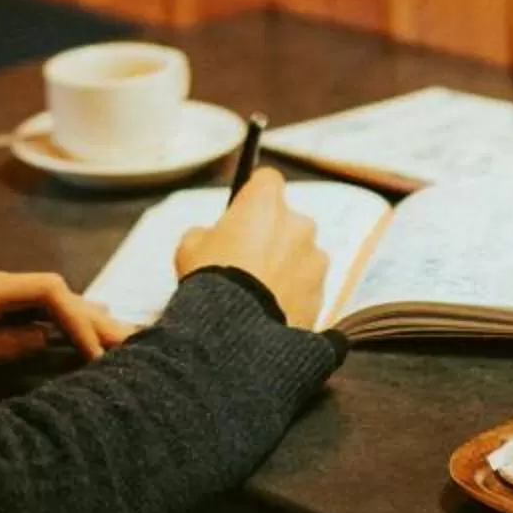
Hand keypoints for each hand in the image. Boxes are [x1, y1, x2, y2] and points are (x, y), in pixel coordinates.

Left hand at [0, 262, 128, 398]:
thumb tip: (41, 338)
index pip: (44, 290)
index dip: (76, 317)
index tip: (94, 353)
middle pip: (50, 290)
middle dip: (91, 317)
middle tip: (132, 343)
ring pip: (42, 295)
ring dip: (79, 316)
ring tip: (120, 339)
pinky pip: (28, 300)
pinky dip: (58, 316)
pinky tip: (85, 327)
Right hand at [173, 166, 328, 328]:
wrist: (237, 332)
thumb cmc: (211, 279)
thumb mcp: (190, 246)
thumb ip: (208, 233)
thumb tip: (212, 238)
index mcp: (266, 203)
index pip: (267, 180)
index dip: (253, 195)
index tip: (243, 211)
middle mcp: (298, 224)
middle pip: (287, 221)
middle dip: (271, 236)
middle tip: (246, 261)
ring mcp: (315, 259)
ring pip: (300, 256)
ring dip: (285, 267)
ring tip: (258, 293)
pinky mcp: (322, 292)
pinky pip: (307, 287)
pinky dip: (293, 295)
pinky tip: (270, 311)